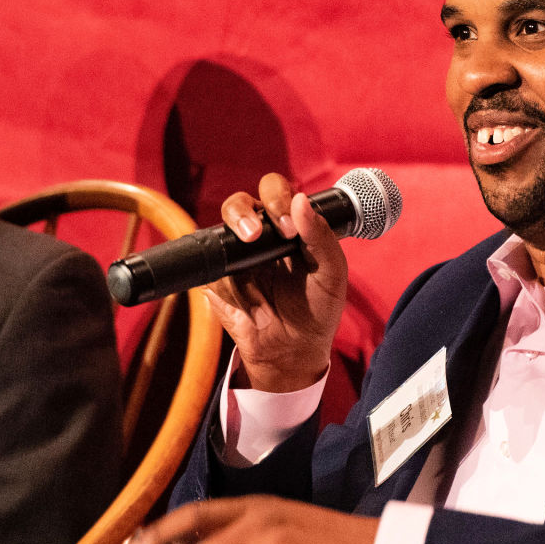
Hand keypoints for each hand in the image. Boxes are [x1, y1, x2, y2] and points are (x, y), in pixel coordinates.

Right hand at [208, 175, 348, 392]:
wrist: (294, 351)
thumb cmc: (318, 309)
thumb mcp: (332, 274)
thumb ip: (321, 237)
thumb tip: (301, 201)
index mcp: (288, 226)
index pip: (275, 192)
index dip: (278, 199)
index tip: (289, 227)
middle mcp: (259, 236)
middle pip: (239, 203)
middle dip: (244, 212)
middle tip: (257, 234)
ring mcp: (235, 257)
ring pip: (220, 230)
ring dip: (235, 235)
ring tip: (250, 251)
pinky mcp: (218, 281)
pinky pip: (212, 270)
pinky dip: (231, 283)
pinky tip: (252, 301)